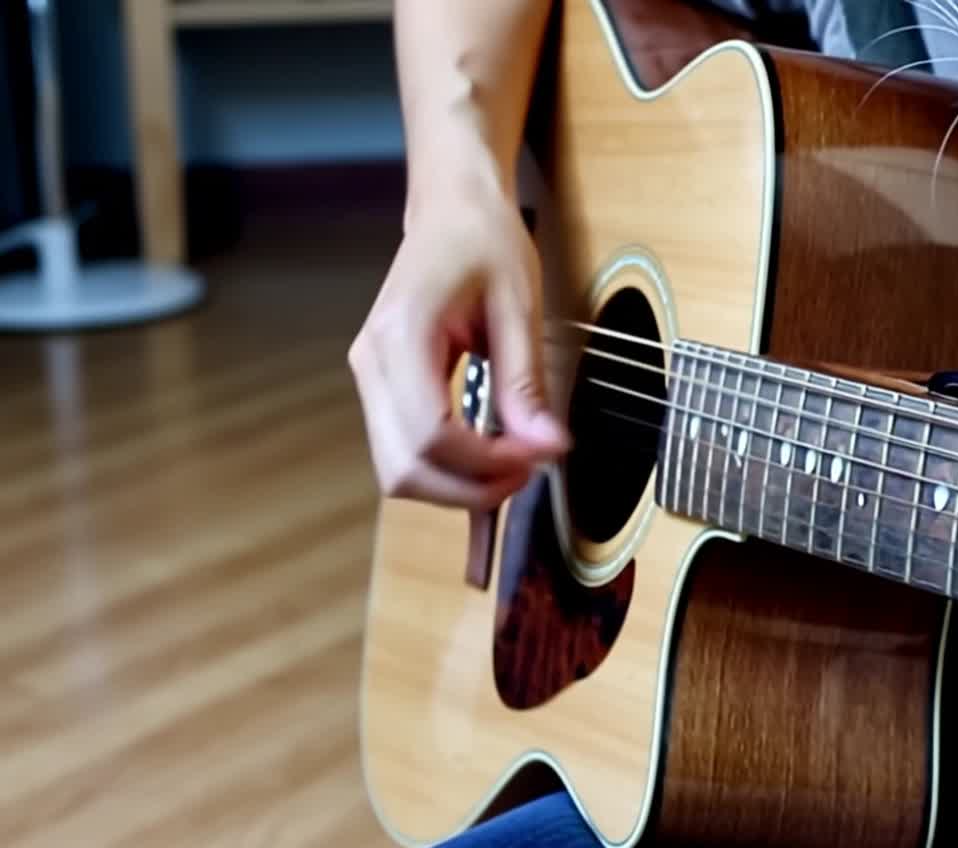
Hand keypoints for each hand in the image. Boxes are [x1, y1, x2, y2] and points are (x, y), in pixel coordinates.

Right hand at [348, 170, 568, 510]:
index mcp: (402, 334)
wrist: (451, 207)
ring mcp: (368, 377)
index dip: (486, 462)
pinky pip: (403, 450)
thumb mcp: (519, 307)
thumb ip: (527, 382)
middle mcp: (371, 362)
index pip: (430, 432)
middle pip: (402, 467)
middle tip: (527, 471)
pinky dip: (444, 470)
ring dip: (454, 486)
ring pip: (396, 470)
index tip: (537, 457)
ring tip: (511, 463)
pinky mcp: (381, 387)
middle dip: (467, 489)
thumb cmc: (484, 240)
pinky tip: (487, 463)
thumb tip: (547, 446)